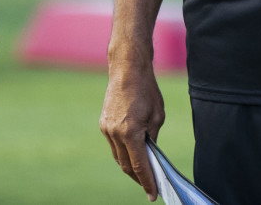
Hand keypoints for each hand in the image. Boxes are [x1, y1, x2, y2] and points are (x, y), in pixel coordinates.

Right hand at [100, 59, 164, 201]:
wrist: (127, 69)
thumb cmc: (147, 90)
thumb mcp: (157, 116)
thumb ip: (152, 139)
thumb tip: (150, 156)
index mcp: (131, 132)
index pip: (139, 166)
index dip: (147, 182)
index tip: (153, 195)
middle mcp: (115, 133)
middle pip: (126, 165)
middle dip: (138, 178)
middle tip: (150, 186)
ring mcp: (106, 129)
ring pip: (118, 157)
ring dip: (130, 166)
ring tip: (142, 173)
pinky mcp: (103, 123)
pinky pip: (114, 145)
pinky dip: (123, 152)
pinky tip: (133, 154)